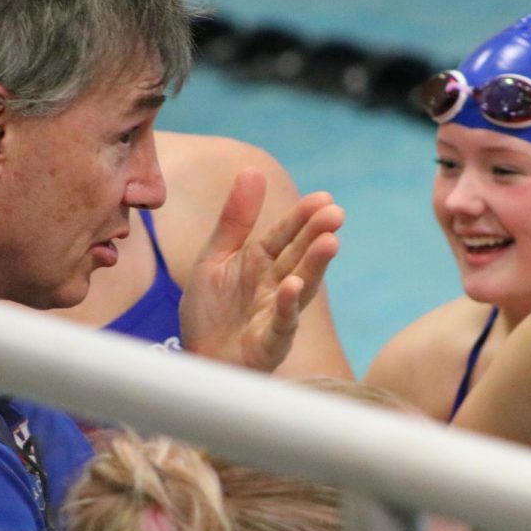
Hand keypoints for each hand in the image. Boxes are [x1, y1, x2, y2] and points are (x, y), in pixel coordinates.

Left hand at [179, 168, 342, 370]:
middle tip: (335, 214)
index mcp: (261, 262)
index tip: (324, 198)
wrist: (195, 360)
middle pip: (298, 257)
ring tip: (330, 243)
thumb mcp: (214, 257)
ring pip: (300, 286)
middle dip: (316, 235)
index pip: (285, 235)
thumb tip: (253, 170)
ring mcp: (276, 314)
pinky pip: (282, 323)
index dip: (302, 217)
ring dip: (315, 266)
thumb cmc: (210, 312)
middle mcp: (275, 285)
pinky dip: (288, 306)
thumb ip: (235, 219)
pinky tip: (292, 286)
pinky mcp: (270, 343)